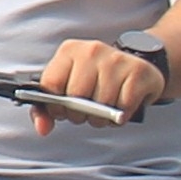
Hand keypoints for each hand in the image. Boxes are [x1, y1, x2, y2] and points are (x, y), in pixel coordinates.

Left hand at [33, 39, 164, 127]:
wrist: (134, 67)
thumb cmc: (95, 80)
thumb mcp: (68, 88)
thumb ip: (47, 110)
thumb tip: (42, 128)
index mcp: (69, 51)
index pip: (51, 83)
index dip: (55, 106)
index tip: (62, 111)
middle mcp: (91, 50)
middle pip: (77, 95)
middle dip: (79, 114)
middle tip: (86, 113)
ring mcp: (116, 59)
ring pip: (101, 103)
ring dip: (101, 118)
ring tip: (103, 111)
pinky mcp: (138, 70)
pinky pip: (124, 106)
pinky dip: (121, 116)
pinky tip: (120, 109)